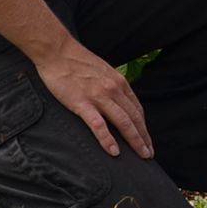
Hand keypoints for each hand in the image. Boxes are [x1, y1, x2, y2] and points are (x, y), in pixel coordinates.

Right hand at [34, 41, 153, 158]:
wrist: (58, 52)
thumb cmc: (78, 62)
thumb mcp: (103, 72)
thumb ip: (112, 86)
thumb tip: (119, 101)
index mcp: (119, 82)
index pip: (137, 109)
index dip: (143, 126)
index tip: (147, 139)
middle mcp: (114, 89)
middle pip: (134, 118)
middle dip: (144, 137)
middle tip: (149, 154)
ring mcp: (99, 96)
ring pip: (123, 122)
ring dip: (134, 141)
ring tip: (140, 155)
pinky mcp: (82, 103)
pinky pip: (98, 125)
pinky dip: (108, 140)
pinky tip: (114, 152)